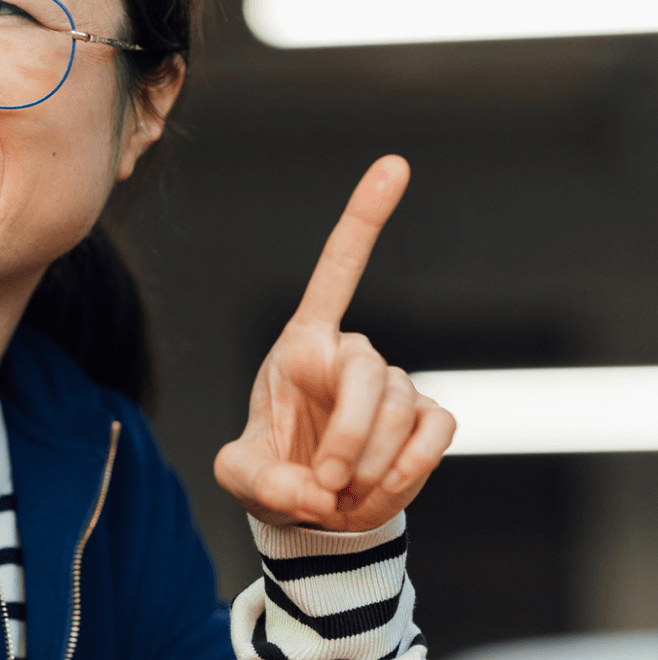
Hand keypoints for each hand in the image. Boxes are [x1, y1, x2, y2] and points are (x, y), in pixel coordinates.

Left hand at [213, 155, 455, 531]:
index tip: (396, 164)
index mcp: (303, 344)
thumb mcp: (240, 476)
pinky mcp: (426, 419)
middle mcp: (352, 354)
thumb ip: (260, 481)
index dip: (365, 218)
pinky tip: (383, 487)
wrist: (315, 512)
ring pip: (401, 409)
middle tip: (326, 484)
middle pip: (371, 374)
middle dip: (352, 435)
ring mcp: (393, 386)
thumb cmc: (273, 474)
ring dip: (373, 464)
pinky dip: (412, 469)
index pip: (338, 269)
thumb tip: (314, 492)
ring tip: (341, 494)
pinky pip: (437, 432)